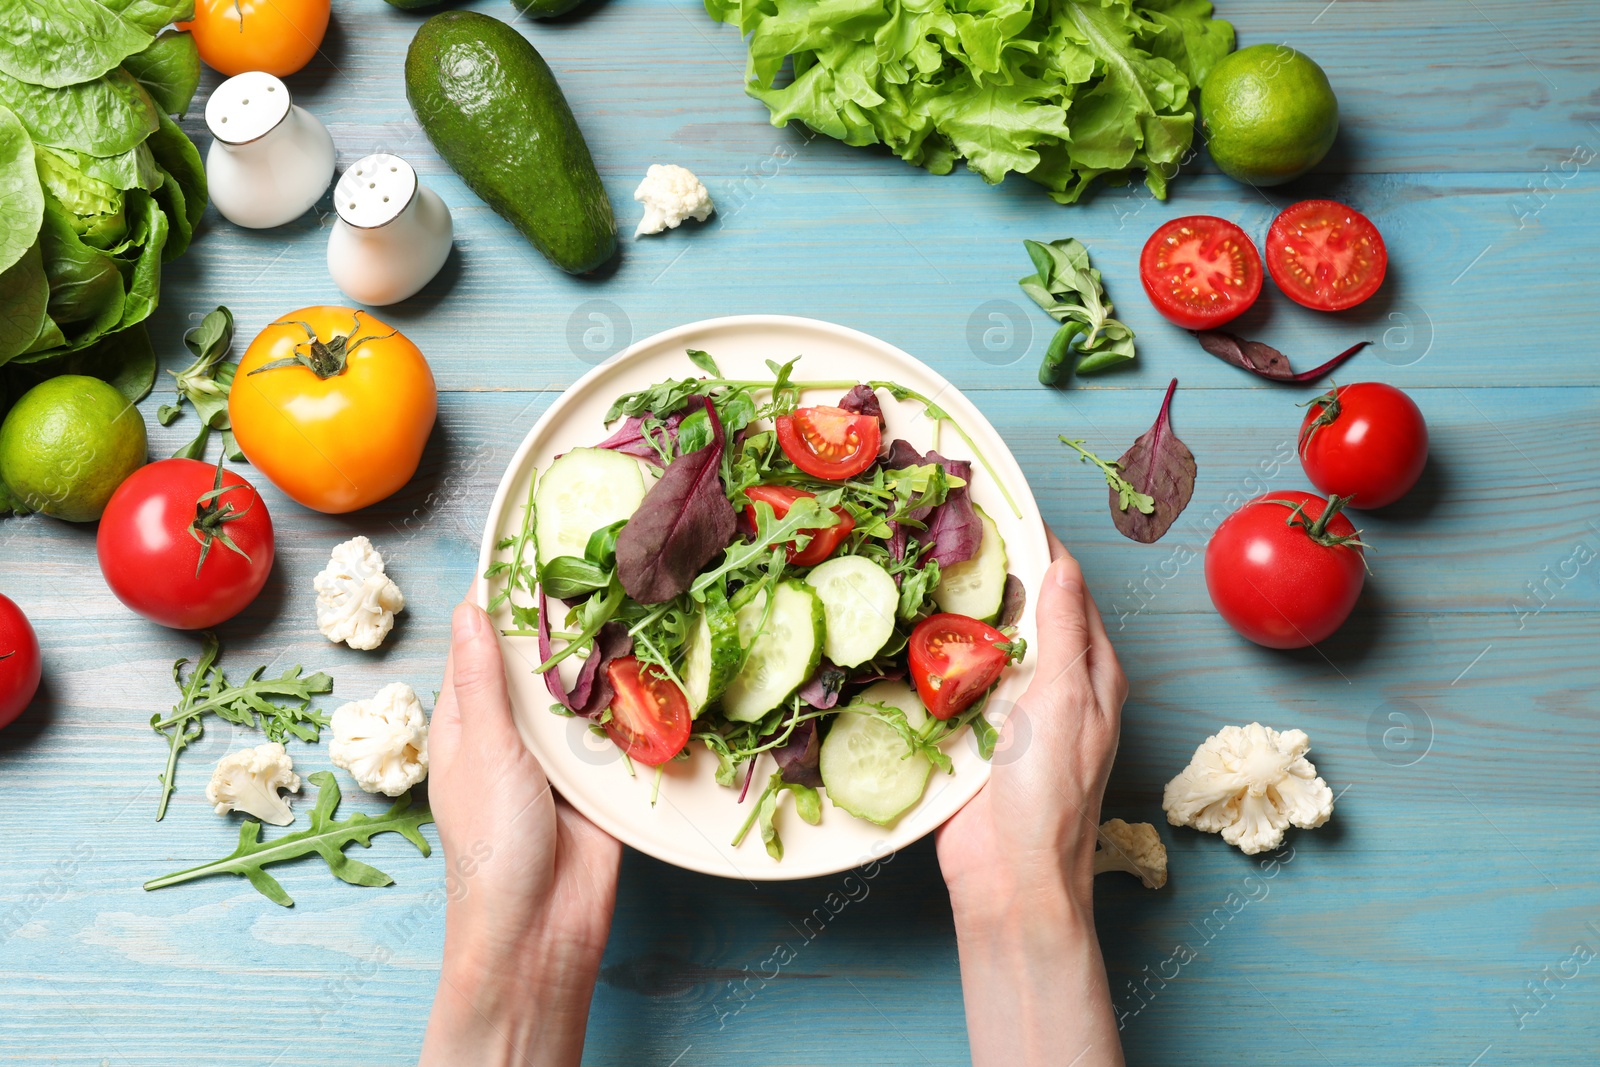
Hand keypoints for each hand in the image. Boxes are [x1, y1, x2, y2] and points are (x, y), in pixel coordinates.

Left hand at [419, 601, 620, 1066]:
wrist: (543, 930)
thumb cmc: (492, 846)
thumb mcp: (483, 751)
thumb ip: (482, 681)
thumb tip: (468, 607)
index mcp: (469, 720)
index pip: (484, 641)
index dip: (503, 596)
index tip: (532, 541)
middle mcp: (515, 730)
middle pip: (542, 661)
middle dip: (568, 620)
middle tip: (604, 557)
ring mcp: (562, 754)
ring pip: (587, 689)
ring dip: (608, 658)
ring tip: (639, 593)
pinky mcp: (604, 776)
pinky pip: (622, 727)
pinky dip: (638, 702)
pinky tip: (663, 661)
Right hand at [937, 530, 1127, 1066]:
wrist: (1010, 880)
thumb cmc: (1051, 794)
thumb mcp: (1067, 701)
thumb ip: (1064, 632)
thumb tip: (1063, 566)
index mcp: (1094, 675)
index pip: (1069, 591)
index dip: (1039, 548)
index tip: (1000, 507)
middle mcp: (1056, 688)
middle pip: (1023, 613)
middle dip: (992, 573)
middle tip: (948, 529)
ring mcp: (1011, 713)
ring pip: (983, 645)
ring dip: (956, 614)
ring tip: (920, 567)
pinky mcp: (970, 737)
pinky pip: (952, 684)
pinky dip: (933, 657)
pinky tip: (905, 633)